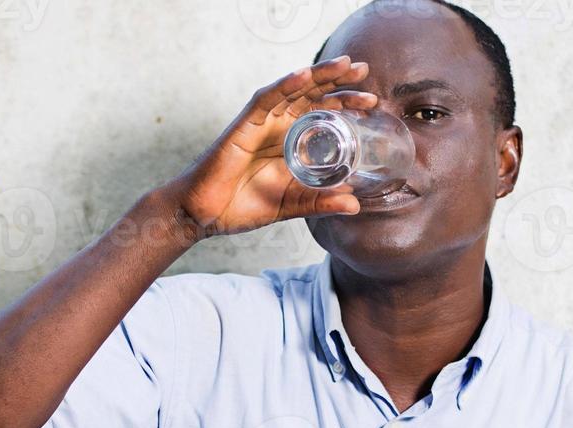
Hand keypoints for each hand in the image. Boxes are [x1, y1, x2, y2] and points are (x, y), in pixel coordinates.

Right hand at [162, 56, 377, 239]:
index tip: (371, 103)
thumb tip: (355, 205)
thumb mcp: (290, 205)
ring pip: (293, 90)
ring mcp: (260, 123)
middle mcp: (276, 126)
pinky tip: (303, 75)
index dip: (346, 103)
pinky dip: (284, 86)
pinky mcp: (243, 126)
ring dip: (318, 76)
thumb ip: (319, 203)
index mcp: (288, 141)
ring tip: (345, 66)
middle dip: (338, 81)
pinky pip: (265, 100)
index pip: (321, 114)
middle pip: (311, 95)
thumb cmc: (239, 207)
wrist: (202, 216)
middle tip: (364, 72)